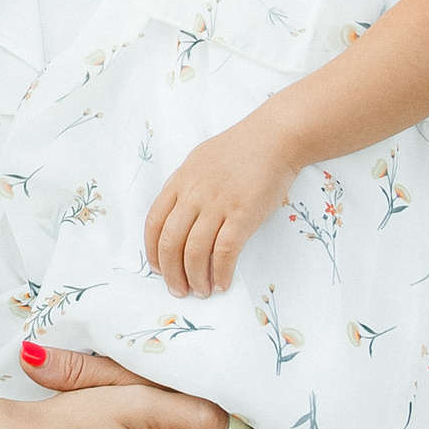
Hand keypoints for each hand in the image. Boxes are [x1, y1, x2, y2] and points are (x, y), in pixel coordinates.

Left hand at [144, 125, 295, 293]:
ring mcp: (217, 204)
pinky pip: (225, 251)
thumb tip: (179, 217)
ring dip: (195, 277)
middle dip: (171, 272)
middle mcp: (193, 194)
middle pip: (170, 241)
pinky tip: (221, 283)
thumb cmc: (240, 148)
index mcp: (180, 181)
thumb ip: (187, 187)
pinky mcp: (243, 214)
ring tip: (200, 291)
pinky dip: (220, 272)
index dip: (153, 250)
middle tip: (178, 289)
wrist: (275, 137)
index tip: (158, 268)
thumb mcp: (200, 161)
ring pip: (194, 251)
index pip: (154, 222)